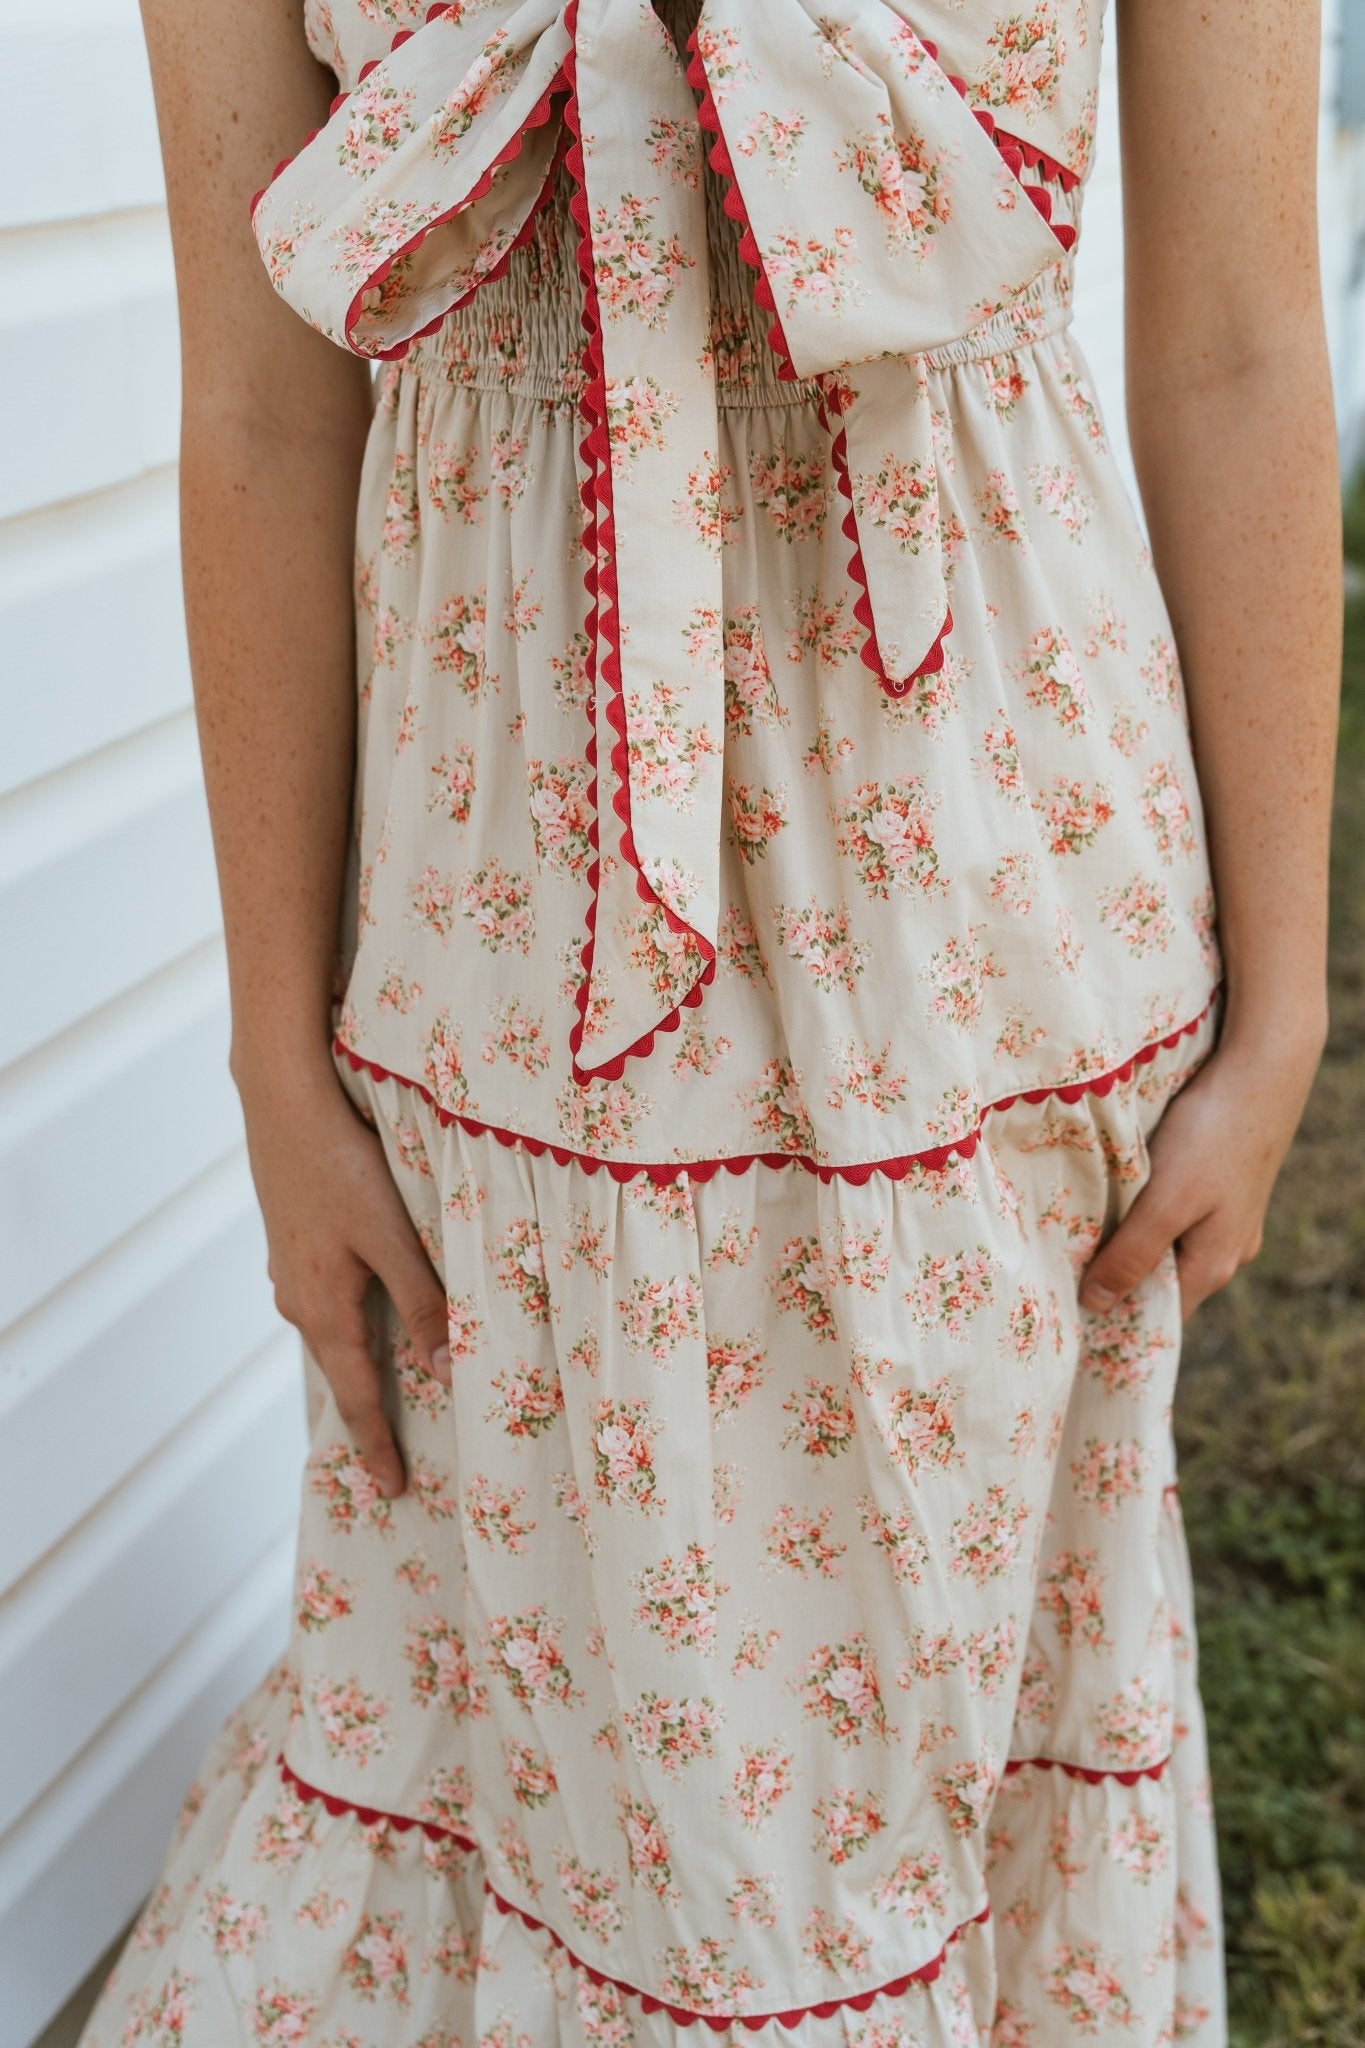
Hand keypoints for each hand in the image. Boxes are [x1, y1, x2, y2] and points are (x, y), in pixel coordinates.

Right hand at [235, 1056, 450, 1496]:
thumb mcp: (393, 1236)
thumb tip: (446, 1367)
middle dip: (367, 1416)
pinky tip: (367, 1317)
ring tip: (386, 1398)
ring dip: (359, 1367)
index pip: (356, 1398)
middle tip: (392, 1461)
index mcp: (323, 1310)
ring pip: (332, 1334)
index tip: (392, 1490)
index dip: (377, 1445)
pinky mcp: (294, 1243)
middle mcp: (298, 1300)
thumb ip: (422, 1300)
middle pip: (340, 1372)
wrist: (282, 1103)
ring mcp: (290, 1272)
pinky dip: (350, 1325)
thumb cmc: (343, 1166)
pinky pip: (326, 1302)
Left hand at [1077, 1015, 1324, 1320]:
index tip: (1065, 1304)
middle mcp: (1226, 1251)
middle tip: (1061, 1264)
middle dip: (1116, 1274)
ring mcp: (1228, 1219)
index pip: (1156, 1313)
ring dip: (1129, 1239)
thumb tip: (1096, 1305)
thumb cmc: (1210, 1137)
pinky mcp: (1222, 1185)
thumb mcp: (1165, 1202)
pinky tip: (1120, 1192)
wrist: (1262, 1073)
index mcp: (1212, 1267)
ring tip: (1082, 1227)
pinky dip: (1147, 1210)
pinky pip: (1177, 1213)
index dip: (1112, 1312)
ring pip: (1168, 1243)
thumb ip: (1132, 1254)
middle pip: (1161, 1280)